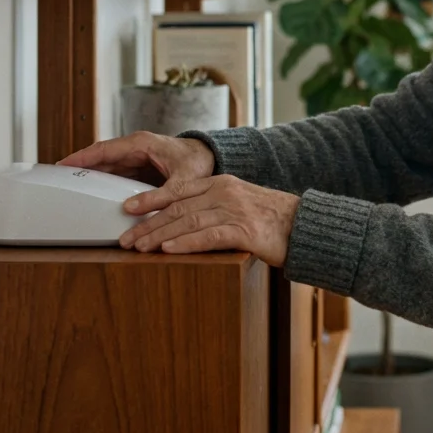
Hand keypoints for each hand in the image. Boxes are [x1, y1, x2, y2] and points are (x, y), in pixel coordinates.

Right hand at [57, 131, 213, 187]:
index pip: (103, 150)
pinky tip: (95, 197)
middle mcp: (135, 149)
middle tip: (57, 182)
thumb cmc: (200, 163)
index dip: (80, 158)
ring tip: (70, 191)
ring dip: (91, 178)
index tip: (61, 165)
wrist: (213, 159)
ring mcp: (137, 159)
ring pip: (107, 169)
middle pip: (100, 159)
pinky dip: (105, 185)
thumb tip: (134, 209)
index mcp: (141, 144)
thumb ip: (162, 195)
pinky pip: (117, 177)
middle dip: (79, 170)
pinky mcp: (141, 170)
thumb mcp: (182, 180)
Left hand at [117, 174, 300, 265]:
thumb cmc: (273, 220)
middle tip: (125, 237)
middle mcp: (225, 192)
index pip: (178, 190)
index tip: (128, 209)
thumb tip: (183, 222)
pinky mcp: (245, 231)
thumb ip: (214, 206)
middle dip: (148, 223)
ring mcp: (235, 210)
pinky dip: (186, 243)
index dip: (150, 199)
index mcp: (222, 183)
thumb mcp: (241, 203)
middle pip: (177, 207)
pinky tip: (169, 250)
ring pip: (188, 221)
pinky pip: (208, 236)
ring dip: (160, 235)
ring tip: (140, 246)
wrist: (306, 225)